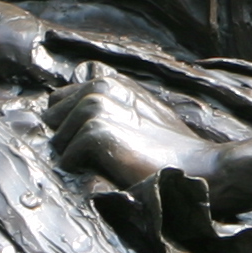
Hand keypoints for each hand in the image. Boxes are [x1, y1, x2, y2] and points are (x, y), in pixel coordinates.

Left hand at [43, 64, 219, 189]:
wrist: (198, 166)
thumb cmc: (170, 147)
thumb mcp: (141, 112)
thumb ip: (110, 105)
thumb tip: (70, 112)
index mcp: (109, 81)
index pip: (59, 98)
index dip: (67, 122)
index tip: (88, 142)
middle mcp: (99, 87)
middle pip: (52, 118)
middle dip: (66, 138)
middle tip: (98, 156)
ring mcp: (96, 107)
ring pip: (58, 140)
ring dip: (76, 157)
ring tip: (108, 163)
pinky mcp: (96, 131)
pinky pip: (67, 158)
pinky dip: (83, 171)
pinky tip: (110, 171)